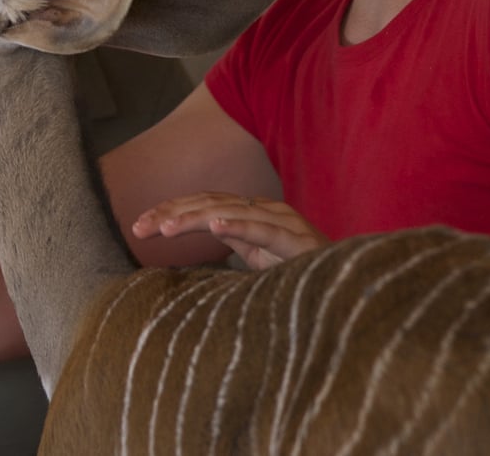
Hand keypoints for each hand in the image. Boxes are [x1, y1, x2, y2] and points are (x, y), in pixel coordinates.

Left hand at [130, 192, 327, 269]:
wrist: (351, 285)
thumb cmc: (302, 271)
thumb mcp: (257, 256)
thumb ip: (233, 241)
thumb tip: (200, 239)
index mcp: (251, 213)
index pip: (202, 205)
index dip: (169, 211)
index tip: (138, 226)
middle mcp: (265, 209)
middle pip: (208, 204)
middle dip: (170, 214)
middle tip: (138, 227)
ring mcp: (282, 221)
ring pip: (230, 212)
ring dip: (194, 218)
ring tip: (165, 228)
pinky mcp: (298, 240)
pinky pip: (265, 229)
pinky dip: (240, 225)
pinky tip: (215, 227)